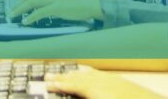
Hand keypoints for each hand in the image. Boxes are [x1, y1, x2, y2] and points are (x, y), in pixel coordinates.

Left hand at [11, 0, 103, 23]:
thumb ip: (49, 0)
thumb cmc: (76, 3)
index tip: (15, 7)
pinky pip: (39, 12)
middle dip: (17, 5)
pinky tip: (26, 22)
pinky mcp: (56, 7)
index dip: (21, 0)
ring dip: (20, 10)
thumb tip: (38, 9)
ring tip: (14, 17)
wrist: (89, 4)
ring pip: (31, 3)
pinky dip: (31, 17)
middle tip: (10, 13)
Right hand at [45, 69, 165, 98]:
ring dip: (75, 74)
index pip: (74, 86)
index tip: (46, 84)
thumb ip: (85, 91)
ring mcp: (113, 80)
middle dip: (63, 78)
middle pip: (79, 78)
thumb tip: (74, 89)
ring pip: (89, 74)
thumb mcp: (99, 96)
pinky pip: (100, 74)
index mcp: (96, 90)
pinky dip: (90, 72)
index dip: (59, 85)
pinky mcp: (121, 81)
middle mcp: (104, 82)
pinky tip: (87, 72)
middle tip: (48, 76)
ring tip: (63, 73)